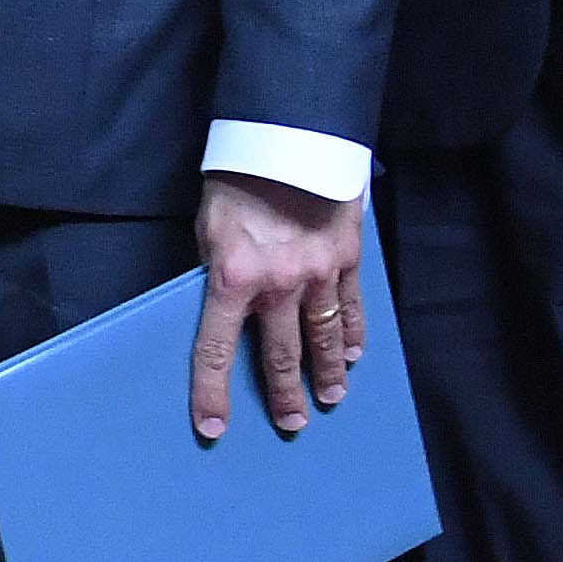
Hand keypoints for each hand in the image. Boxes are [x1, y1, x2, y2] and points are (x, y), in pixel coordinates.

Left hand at [189, 169, 361, 444]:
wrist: (288, 134)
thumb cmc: (237, 179)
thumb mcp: (208, 228)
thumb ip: (216, 271)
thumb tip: (223, 305)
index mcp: (232, 278)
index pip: (215, 350)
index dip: (213, 393)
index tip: (214, 427)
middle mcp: (277, 285)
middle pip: (279, 354)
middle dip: (283, 394)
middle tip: (290, 423)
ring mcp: (318, 274)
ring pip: (323, 338)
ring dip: (327, 373)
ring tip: (330, 398)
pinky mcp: (347, 257)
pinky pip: (350, 307)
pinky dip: (352, 334)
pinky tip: (354, 354)